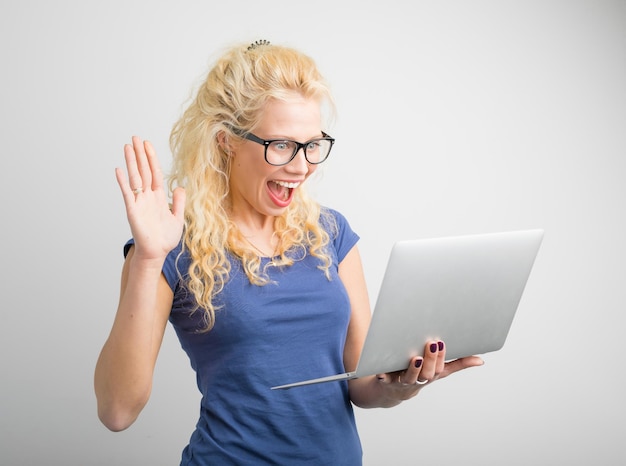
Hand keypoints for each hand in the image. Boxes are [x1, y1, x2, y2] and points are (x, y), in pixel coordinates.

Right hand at [115, 136, 185, 260]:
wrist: (157, 253)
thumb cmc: (165, 238)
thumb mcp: (177, 217)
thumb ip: (178, 202)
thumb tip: (180, 186)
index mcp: (158, 197)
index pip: (154, 173)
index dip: (152, 158)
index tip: (147, 144)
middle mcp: (147, 196)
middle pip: (143, 171)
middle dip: (140, 154)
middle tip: (135, 137)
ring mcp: (139, 202)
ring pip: (135, 178)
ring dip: (132, 162)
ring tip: (127, 146)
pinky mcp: (132, 210)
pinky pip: (127, 194)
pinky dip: (123, 182)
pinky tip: (119, 170)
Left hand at [376, 340, 483, 399]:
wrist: (391, 391)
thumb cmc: (418, 376)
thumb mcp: (438, 371)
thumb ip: (457, 364)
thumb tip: (481, 360)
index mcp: (430, 375)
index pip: (439, 369)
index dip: (441, 357)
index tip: (441, 343)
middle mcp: (418, 380)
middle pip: (426, 373)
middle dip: (430, 360)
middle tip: (431, 344)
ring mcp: (402, 382)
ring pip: (409, 378)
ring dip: (413, 369)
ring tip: (415, 358)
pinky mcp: (386, 381)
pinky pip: (384, 380)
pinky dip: (384, 376)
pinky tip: (382, 372)